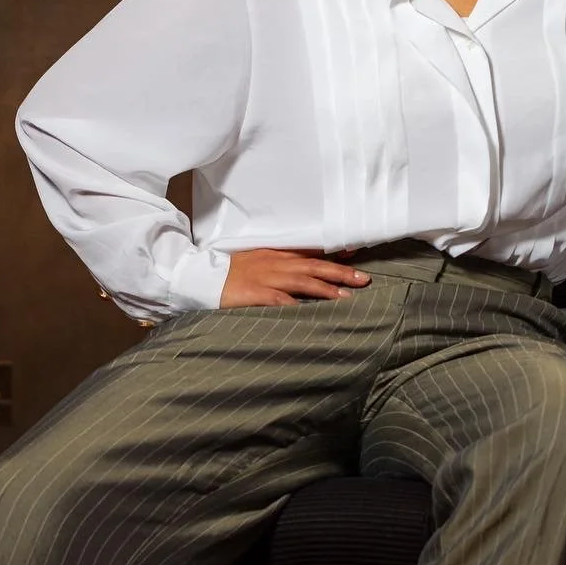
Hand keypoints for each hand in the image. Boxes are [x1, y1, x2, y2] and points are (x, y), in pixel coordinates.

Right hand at [220, 247, 371, 306]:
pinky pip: (278, 300)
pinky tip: (310, 312)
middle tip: (363, 279)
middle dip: (339, 272)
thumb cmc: (230, 271)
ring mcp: (266, 278)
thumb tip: (304, 271)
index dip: (333, 254)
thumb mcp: (257, 261)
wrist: (202, 276)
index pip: (310, 252)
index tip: (355, 254)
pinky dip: (295, 305)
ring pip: (301, 281)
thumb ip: (280, 264)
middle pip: (313, 266)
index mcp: (276, 255)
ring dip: (325, 289)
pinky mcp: (254, 294)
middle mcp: (275, 264)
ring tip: (347, 297)